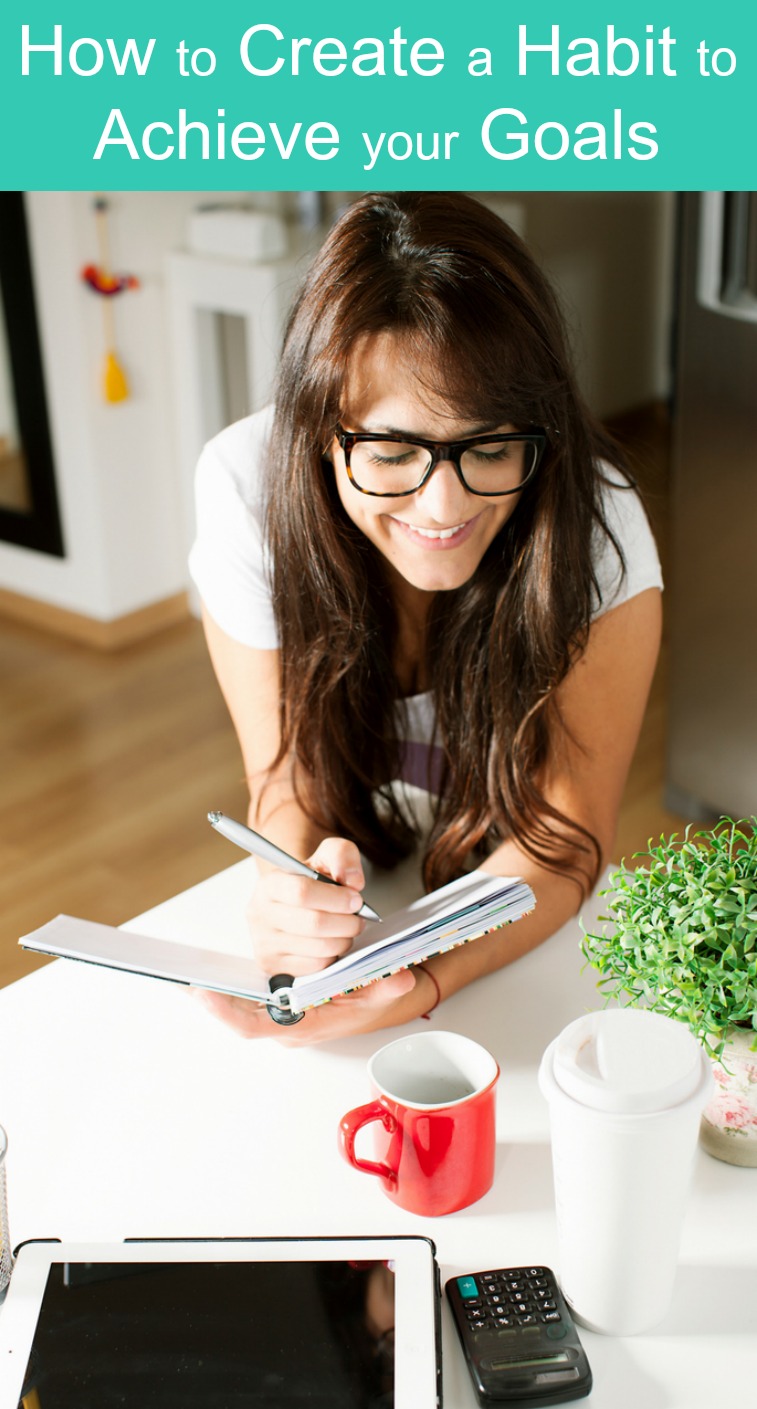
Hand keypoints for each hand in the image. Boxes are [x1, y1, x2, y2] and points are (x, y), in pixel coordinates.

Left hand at [194, 966, 419, 1045]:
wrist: (370, 1001)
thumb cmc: (368, 1000)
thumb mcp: (379, 993)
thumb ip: (386, 987)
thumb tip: (398, 980)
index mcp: (302, 1027)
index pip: (256, 1026)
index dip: (227, 1012)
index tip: (202, 994)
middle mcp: (284, 1026)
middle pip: (238, 1018)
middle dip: (213, 999)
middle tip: (181, 982)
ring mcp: (276, 1016)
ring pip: (236, 1008)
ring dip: (215, 994)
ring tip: (184, 978)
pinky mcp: (272, 1003)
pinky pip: (241, 999)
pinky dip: (226, 988)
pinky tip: (202, 976)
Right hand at [246, 836, 369, 977]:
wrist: (293, 905)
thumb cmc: (312, 882)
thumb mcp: (326, 856)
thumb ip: (342, 855)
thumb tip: (353, 881)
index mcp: (269, 884)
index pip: (302, 892)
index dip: (336, 898)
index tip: (356, 899)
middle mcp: (259, 913)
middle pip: (314, 924)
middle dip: (347, 922)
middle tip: (359, 918)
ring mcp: (264, 943)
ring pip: (319, 948)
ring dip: (344, 940)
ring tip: (347, 929)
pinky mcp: (272, 965)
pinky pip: (315, 966)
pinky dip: (332, 956)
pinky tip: (331, 942)